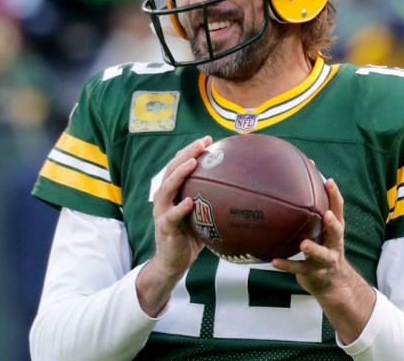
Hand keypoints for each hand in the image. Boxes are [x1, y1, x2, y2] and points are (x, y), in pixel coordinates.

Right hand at [137, 136, 212, 315]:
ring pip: (168, 187)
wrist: (173, 262)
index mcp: (173, 192)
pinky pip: (173, 215)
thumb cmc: (189, 237)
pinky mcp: (165, 227)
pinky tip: (190, 201)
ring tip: (192, 162)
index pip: (179, 165)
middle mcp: (164, 198)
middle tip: (202, 143)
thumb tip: (241, 192)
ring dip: (180, 173)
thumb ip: (212, 202)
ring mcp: (162, 211)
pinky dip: (181, 207)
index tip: (208, 140)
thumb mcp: (202, 216)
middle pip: (172, 169)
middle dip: (186, 153)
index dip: (190, 151)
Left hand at [272, 178, 375, 342]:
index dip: (335, 196)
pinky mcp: (313, 273)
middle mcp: (334, 244)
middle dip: (332, 223)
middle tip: (326, 215)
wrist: (333, 283)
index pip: (338, 210)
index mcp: (335, 230)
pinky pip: (299, 269)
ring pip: (322, 255)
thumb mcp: (322, 230)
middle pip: (337, 232)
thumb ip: (312, 213)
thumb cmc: (323, 247)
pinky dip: (287, 265)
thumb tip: (294, 183)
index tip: (328, 181)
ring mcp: (325, 260)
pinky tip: (274, 261)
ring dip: (313, 249)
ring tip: (304, 244)